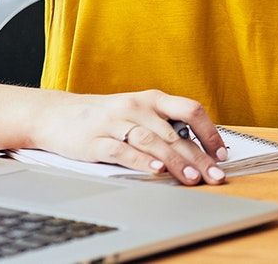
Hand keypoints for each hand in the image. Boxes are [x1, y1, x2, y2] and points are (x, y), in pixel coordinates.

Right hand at [33, 89, 229, 185]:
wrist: (55, 114)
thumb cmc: (104, 116)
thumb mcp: (137, 112)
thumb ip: (164, 125)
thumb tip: (200, 148)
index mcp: (151, 99)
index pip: (190, 110)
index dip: (209, 132)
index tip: (222, 154)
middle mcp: (136, 108)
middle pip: (174, 133)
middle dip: (199, 157)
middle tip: (215, 176)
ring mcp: (115, 123)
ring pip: (152, 142)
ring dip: (176, 161)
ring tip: (193, 177)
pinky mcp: (94, 141)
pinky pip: (122, 151)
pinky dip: (141, 161)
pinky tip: (156, 170)